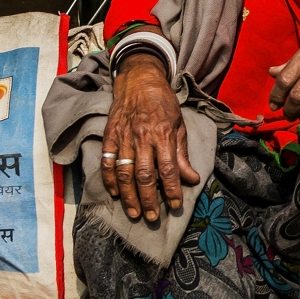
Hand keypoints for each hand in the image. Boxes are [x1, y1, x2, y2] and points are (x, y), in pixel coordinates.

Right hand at [100, 50, 197, 222]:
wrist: (139, 80)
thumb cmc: (163, 103)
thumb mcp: (179, 125)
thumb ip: (182, 154)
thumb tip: (192, 179)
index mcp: (163, 134)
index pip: (168, 168)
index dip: (171, 189)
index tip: (174, 206)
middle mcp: (142, 137)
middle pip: (144, 175)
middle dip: (149, 199)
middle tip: (153, 217)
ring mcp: (123, 137)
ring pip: (124, 172)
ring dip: (129, 196)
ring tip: (135, 213)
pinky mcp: (109, 135)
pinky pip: (107, 161)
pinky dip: (109, 179)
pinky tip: (115, 193)